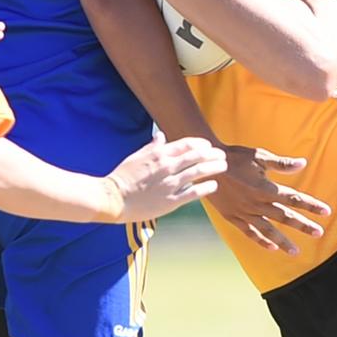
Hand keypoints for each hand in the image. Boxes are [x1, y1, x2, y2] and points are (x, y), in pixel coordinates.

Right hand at [105, 132, 226, 221]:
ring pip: (198, 172)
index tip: (208, 146)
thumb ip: (151, 147)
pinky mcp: (171, 200)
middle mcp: (167, 166)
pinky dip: (206, 187)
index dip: (201, 144)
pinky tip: (214, 185)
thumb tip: (161, 136)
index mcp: (159, 154)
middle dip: (212, 154)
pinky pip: (194, 193)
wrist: (113, 199)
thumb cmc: (123, 177)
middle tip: (221, 155)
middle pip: (197, 156)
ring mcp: (170, 184)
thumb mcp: (136, 156)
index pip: (187, 144)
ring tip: (223, 166)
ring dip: (213, 168)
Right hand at [212, 145, 330, 253]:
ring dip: (284, 241)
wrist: (206, 165)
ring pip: (268, 230)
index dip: (311, 205)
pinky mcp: (233, 217)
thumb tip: (302, 163)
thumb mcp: (258, 156)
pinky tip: (271, 248)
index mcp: (265, 188)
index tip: (326, 212)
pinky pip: (249, 232)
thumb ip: (281, 164)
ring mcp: (245, 212)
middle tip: (319, 233)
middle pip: (285, 216)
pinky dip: (260, 240)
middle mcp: (257, 203)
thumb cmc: (234, 157)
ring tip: (296, 252)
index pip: (294, 198)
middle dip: (303, 225)